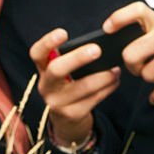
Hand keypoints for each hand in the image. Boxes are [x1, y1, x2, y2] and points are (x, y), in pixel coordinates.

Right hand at [29, 28, 120, 147]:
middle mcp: (46, 85)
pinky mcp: (70, 115)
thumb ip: (75, 58)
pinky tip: (115, 81)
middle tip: (97, 49)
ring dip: (103, 76)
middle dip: (78, 58)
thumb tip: (101, 44)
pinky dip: (107, 88)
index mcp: (43, 69)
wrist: (68, 120)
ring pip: (82, 87)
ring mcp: (56, 103)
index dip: (47, 42)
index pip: (37, 53)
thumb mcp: (67, 71)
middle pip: (57, 69)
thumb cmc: (72, 84)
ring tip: (116, 69)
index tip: (63, 33)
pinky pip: (92, 100)